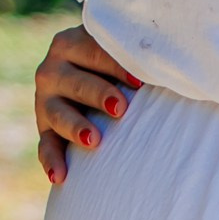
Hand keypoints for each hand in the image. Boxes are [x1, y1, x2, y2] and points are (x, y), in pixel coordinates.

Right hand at [35, 25, 141, 183]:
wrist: (92, 78)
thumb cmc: (120, 62)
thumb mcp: (122, 50)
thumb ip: (138, 49)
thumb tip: (173, 59)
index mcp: (71, 43)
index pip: (93, 51)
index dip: (116, 65)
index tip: (139, 81)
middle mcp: (53, 69)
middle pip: (74, 82)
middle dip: (97, 94)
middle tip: (120, 109)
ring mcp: (46, 100)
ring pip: (57, 114)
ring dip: (74, 126)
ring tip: (94, 140)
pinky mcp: (45, 128)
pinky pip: (46, 145)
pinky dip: (52, 160)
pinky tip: (61, 176)